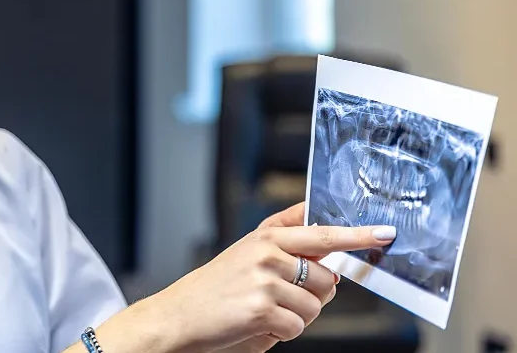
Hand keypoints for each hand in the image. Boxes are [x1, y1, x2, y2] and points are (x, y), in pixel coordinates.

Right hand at [149, 203, 393, 352]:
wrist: (176, 317)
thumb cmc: (213, 292)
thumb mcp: (247, 259)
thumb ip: (287, 253)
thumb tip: (332, 269)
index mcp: (265, 236)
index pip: (320, 229)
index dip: (356, 233)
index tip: (385, 233)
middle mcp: (266, 251)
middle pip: (326, 275)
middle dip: (314, 294)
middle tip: (281, 297)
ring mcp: (264, 278)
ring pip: (315, 306)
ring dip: (296, 317)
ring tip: (263, 311)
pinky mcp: (261, 307)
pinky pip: (298, 326)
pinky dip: (282, 333)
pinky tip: (257, 324)